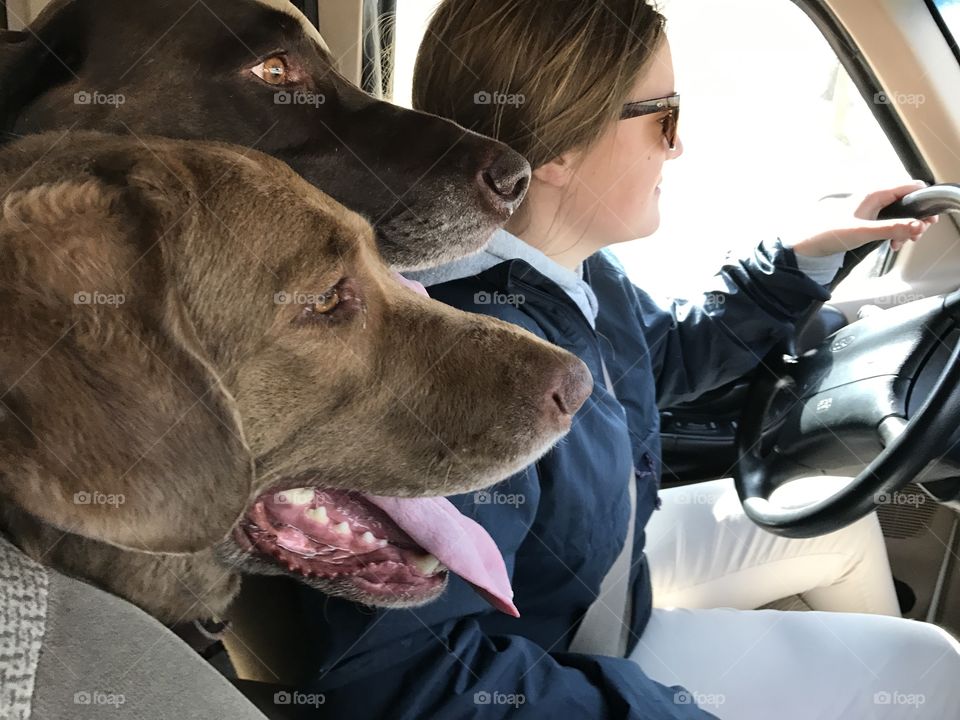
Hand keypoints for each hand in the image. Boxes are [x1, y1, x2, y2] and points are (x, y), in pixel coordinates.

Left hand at [785, 180, 939, 257]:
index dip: (922, 203)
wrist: (806, 243)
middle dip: (915, 220)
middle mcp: (874, 198)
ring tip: (899, 243)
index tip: (926, 220)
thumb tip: (917, 226)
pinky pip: (889, 223)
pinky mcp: (867, 220)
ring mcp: (871, 210)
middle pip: (907, 203)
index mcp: (874, 194)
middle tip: (913, 236)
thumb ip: (891, 229)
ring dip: (905, 229)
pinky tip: (891, 244)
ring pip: (900, 214)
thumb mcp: (863, 232)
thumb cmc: (827, 233)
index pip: (910, 187)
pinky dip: (895, 233)